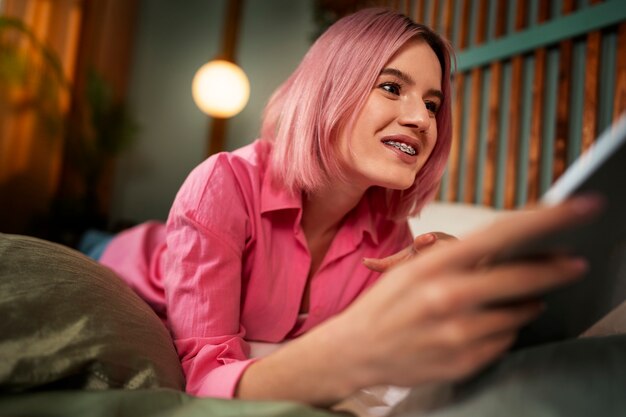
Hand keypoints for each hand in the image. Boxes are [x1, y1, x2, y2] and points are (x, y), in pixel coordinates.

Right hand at [324, 194, 603, 390]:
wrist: (356, 350)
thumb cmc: (387, 303)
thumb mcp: (413, 268)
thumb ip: (456, 255)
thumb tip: (503, 243)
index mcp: (434, 265)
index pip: (501, 234)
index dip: (546, 219)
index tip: (579, 207)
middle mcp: (448, 297)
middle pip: (522, 277)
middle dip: (555, 269)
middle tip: (575, 263)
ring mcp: (457, 333)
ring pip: (518, 313)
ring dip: (526, 303)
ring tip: (519, 299)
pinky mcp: (463, 361)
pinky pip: (504, 340)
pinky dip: (503, 329)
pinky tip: (485, 324)